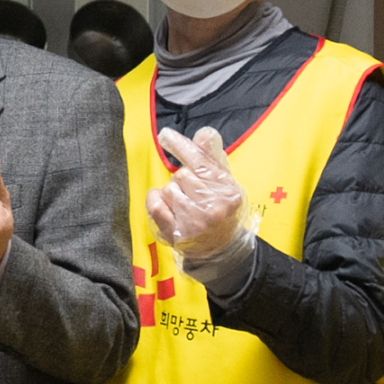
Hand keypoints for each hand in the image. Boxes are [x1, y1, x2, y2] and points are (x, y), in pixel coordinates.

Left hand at [148, 127, 248, 260]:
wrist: (220, 249)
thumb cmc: (221, 211)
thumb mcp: (224, 183)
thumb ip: (212, 157)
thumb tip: (204, 134)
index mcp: (228, 192)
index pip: (201, 163)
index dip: (182, 146)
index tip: (166, 135)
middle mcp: (212, 207)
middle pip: (181, 174)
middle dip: (183, 180)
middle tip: (193, 193)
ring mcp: (194, 222)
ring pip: (168, 189)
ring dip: (171, 193)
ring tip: (184, 205)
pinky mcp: (176, 233)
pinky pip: (155, 205)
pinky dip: (155, 201)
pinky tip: (166, 206)